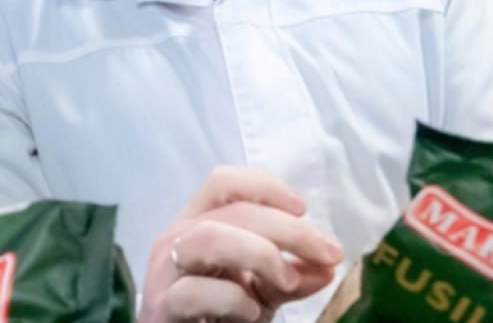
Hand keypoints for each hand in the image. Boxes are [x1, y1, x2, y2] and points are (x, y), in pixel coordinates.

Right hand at [139, 167, 344, 322]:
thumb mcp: (263, 290)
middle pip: (232, 209)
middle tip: (327, 254)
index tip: (303, 209)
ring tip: (288, 280)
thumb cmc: (218, 314)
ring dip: (260, 254)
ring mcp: (165, 271)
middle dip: (288, 229)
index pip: (224, 182)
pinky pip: (197, 291)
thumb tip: (328, 265)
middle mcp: (176, 238)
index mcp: (196, 223)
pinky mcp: (163, 306)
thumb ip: (293, 275)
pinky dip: (234, 300)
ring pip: (210, 237)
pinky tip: (251, 313)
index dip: (265, 187)